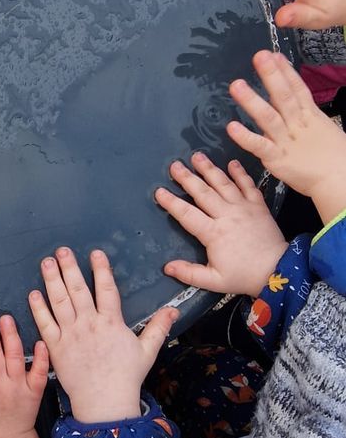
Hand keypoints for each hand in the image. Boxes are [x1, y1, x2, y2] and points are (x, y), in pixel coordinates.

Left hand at [28, 247, 177, 422]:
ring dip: (52, 280)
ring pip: (60, 302)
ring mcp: (71, 335)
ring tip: (47, 262)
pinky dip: (38, 309)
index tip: (96, 253)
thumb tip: (174, 310)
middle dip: (70, 268)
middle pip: (78, 290)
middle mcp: (89, 325)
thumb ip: (158, 327)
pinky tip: (33, 294)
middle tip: (62, 250)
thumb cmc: (126, 378)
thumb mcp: (147, 351)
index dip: (101, 270)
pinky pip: (45, 324)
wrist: (104, 403)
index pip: (106, 289)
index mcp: (111, 323)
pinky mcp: (56, 348)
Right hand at [155, 152, 286, 297]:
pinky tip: (232, 162)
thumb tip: (167, 267)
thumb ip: (190, 274)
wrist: (278, 271)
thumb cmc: (244, 276)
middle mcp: (226, 215)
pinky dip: (240, 173)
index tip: (159, 191)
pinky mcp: (258, 205)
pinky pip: (248, 185)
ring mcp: (243, 207)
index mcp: (213, 233)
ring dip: (209, 169)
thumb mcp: (214, 281)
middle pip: (203, 192)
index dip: (172, 202)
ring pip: (223, 184)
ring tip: (197, 156)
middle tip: (174, 165)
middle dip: (187, 178)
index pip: (187, 214)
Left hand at [228, 50, 345, 223]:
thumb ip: (308, 113)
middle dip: (271, 76)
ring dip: (252, 101)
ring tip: (236, 85)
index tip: (273, 54)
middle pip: (283, 96)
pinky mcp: (277, 158)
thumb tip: (299, 99)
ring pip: (268, 117)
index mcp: (311, 116)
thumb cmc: (334, 157)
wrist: (340, 181)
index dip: (286, 71)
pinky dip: (245, 136)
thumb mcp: (325, 129)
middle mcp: (298, 124)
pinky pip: (259, 145)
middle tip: (259, 56)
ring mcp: (286, 141)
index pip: (297, 89)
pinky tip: (231, 126)